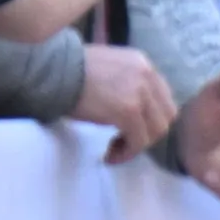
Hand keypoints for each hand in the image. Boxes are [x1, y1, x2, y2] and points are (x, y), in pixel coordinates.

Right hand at [68, 43, 177, 162]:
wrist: (53, 72)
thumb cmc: (70, 73)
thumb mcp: (108, 70)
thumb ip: (128, 83)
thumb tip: (137, 111)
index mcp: (143, 64)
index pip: (163, 98)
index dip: (150, 118)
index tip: (130, 129)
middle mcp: (148, 75)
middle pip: (166, 116)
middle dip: (148, 133)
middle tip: (125, 141)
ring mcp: (140, 93)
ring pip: (156, 131)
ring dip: (137, 145)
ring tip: (114, 149)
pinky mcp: (129, 110)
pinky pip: (138, 140)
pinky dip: (126, 152)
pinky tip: (110, 155)